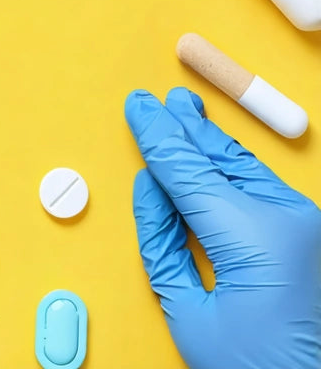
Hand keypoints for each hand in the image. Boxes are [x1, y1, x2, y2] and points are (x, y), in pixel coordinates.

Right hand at [127, 88, 320, 368]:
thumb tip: (150, 190)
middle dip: (187, 129)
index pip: (189, 171)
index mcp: (255, 236)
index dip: (158, 136)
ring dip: (211, 144)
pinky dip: (233, 169)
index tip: (138, 105)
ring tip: (186, 115)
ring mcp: (308, 228)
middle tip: (160, 100)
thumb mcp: (190, 314)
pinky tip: (215, 157)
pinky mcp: (313, 239)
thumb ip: (163, 245)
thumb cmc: (260, 368)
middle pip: (221, 159)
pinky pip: (264, 189)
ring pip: (246, 168)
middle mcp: (290, 221)